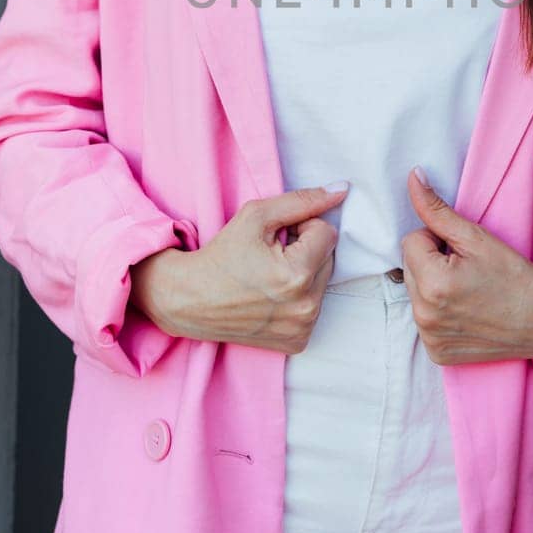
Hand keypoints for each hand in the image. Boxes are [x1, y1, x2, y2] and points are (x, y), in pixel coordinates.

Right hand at [130, 183, 348, 352]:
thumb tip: (342, 190)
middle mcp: (305, 307)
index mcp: (297, 274)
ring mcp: (302, 328)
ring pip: (323, 282)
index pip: (327, 233)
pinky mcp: (297, 342)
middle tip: (271, 256)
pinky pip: (313, 307)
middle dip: (306, 250)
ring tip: (269, 277)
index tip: (276, 236)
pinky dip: (298, 298)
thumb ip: (302, 201)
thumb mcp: (257, 216)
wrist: (190, 299)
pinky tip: (272, 297)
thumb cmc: (221, 255)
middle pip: (329, 258)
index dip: (302, 227)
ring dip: (304, 274)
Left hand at [400, 168, 532, 364]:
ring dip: (433, 286)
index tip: (464, 252)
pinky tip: (465, 311)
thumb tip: (412, 177)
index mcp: (432, 284)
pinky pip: (424, 320)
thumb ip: (437, 209)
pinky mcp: (436, 353)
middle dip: (432, 262)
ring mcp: (430, 338)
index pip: (411, 241)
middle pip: (409, 268)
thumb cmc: (514, 275)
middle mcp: (425, 315)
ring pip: (415, 292)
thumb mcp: (476, 237)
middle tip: (468, 270)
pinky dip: (439, 312)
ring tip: (468, 290)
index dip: (438, 240)